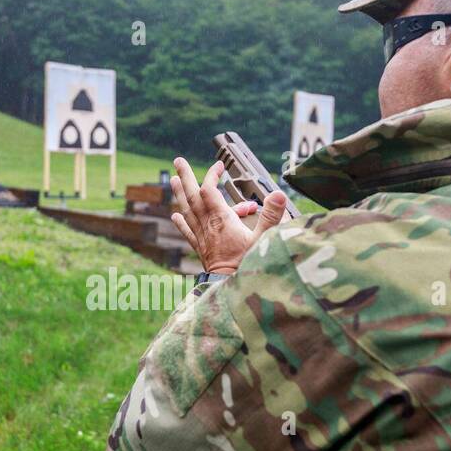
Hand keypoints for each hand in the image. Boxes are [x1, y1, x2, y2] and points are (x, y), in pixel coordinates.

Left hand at [169, 157, 288, 274]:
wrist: (230, 289)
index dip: (212, 175)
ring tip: (172, 180)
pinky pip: (187, 231)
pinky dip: (181, 222)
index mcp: (222, 220)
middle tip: (178, 161)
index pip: (211, 190)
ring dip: (179, 194)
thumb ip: (271, 216)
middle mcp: (208, 225)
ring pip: (187, 210)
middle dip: (185, 177)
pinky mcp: (201, 248)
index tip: (220, 166)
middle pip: (193, 196)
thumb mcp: (265, 239)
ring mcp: (202, 237)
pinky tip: (175, 216)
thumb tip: (278, 193)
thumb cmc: (247, 266)